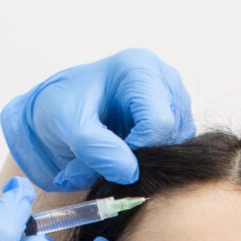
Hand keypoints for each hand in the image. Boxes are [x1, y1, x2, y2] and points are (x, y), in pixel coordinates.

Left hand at [0, 48, 195, 190]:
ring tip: (112, 152)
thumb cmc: (64, 109)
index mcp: (140, 67)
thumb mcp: (68, 126)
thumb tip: (130, 173)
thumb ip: (95, 149)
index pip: (158, 122)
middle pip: (171, 134)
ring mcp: (175, 99)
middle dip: (140, 156)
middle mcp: (165, 79)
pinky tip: (126, 151)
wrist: (63, 111)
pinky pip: (175, 150)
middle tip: (106, 157)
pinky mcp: (177, 119)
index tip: (108, 156)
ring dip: (144, 160)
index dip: (136, 150)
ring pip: (176, 145)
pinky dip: (150, 159)